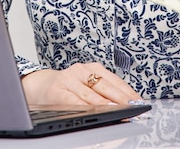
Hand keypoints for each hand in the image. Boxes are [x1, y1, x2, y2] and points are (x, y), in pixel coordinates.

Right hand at [21, 62, 141, 106]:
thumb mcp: (87, 84)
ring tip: (117, 110)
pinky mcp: (57, 91)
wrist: (41, 85)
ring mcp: (68, 80)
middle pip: (104, 86)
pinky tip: (94, 112)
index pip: (114, 80)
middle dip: (120, 98)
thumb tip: (127, 103)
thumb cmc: (69, 87)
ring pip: (90, 94)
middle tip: (132, 107)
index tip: (139, 101)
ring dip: (105, 104)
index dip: (127, 91)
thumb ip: (104, 91)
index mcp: (92, 67)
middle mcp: (81, 70)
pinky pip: (73, 101)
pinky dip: (85, 107)